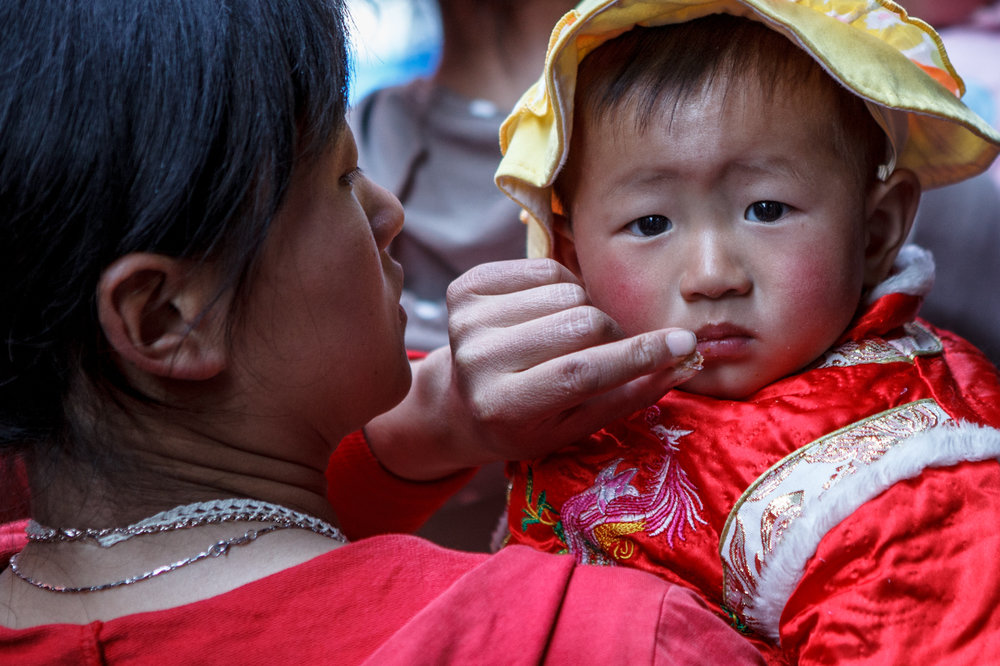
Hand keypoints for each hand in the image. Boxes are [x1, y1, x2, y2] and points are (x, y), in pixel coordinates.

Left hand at [444, 258, 700, 459]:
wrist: (460, 403)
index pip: (580, 372)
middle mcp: (476, 361)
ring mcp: (466, 321)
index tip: (683, 343)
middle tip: (606, 350)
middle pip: (580, 324)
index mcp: (503, 407)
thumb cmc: (528, 422)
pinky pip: (543, 268)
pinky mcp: (463, 288)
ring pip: (566, 291)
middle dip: (612, 334)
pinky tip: (549, 313)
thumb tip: (685, 359)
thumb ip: (629, 395)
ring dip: (585, 310)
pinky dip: (562, 286)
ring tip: (571, 336)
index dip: (636, 356)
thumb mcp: (576, 426)